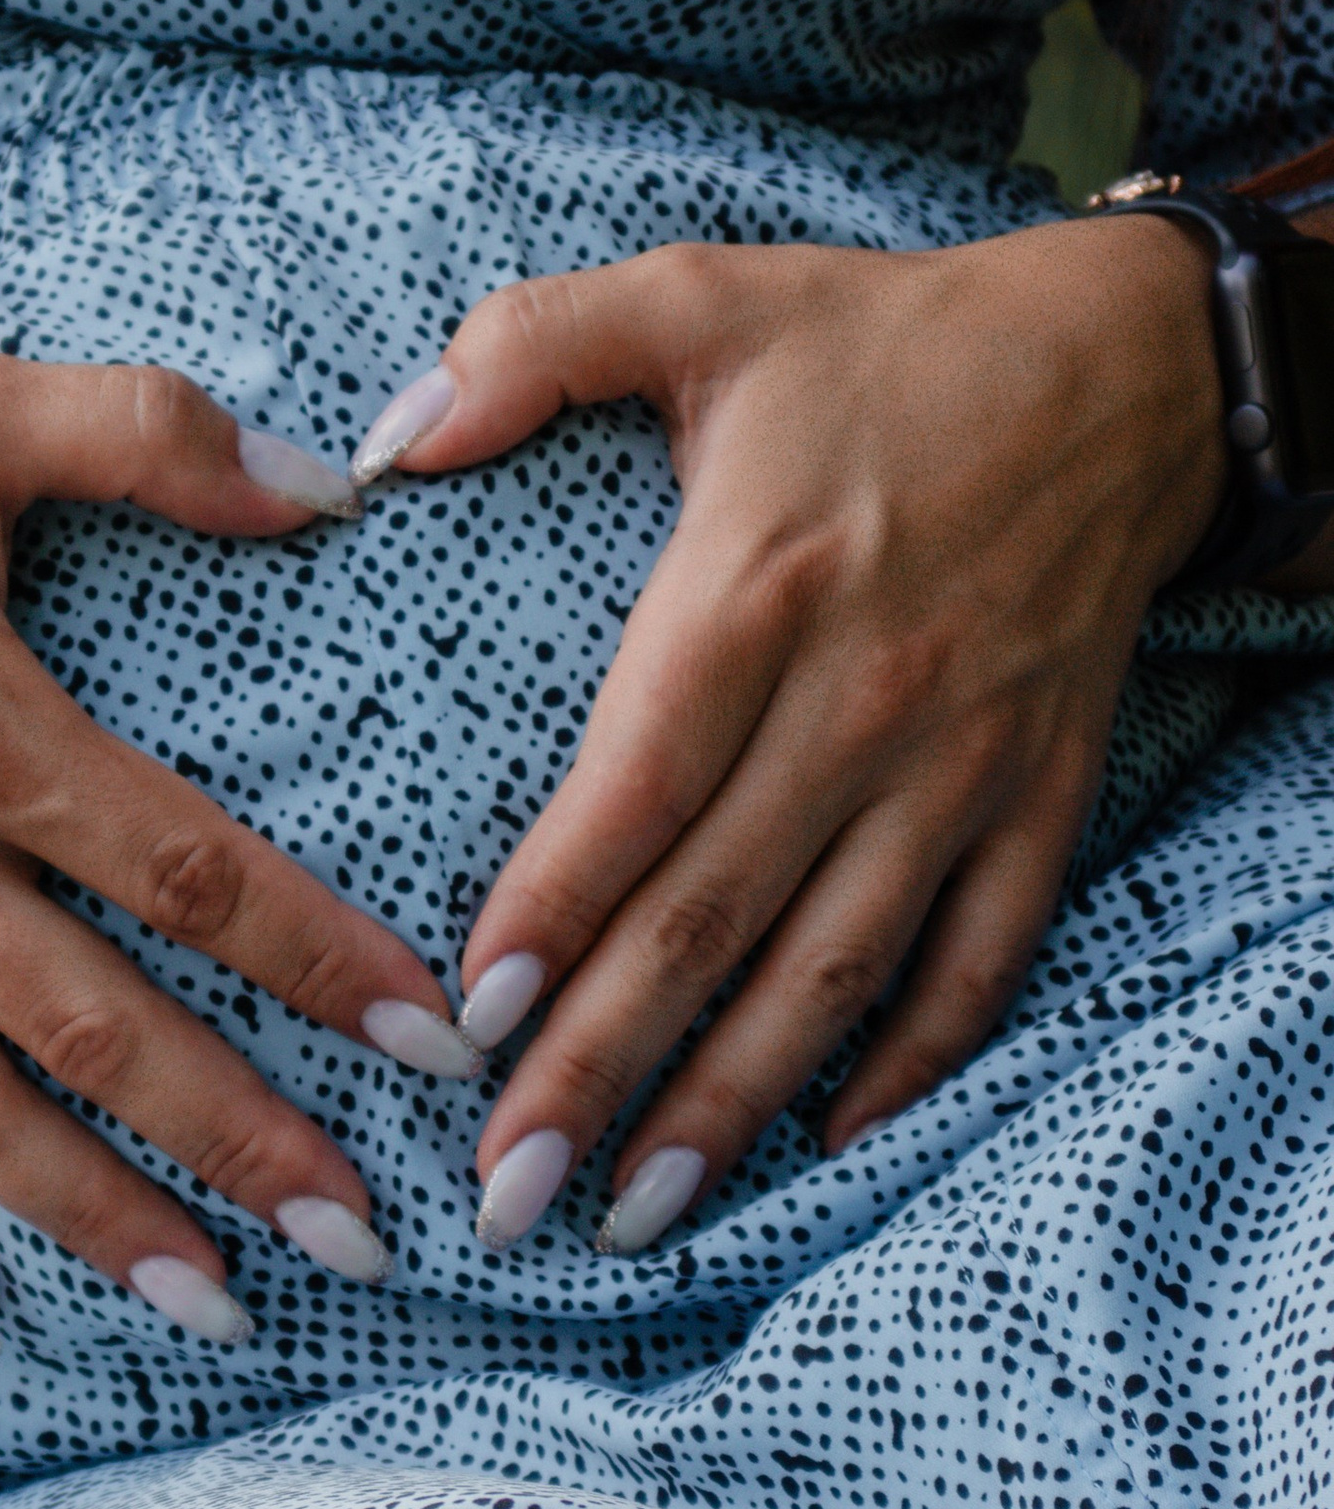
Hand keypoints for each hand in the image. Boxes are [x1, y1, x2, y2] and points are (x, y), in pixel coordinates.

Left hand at [351, 217, 1226, 1249]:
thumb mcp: (698, 295)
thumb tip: (382, 440)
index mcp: (759, 587)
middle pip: (715, 915)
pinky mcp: (1039, 796)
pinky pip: (977, 960)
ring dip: (733, 1103)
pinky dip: (907, 1064)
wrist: (1127, 363)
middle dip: (604, 1066)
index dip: (557, 912)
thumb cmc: (882, 341)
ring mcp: (961, 763)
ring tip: (634, 1213)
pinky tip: (822, 1145)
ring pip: (836, 970)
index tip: (472, 1022)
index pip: (639, 786)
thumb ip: (528, 346)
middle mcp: (863, 698)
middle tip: (507, 1193)